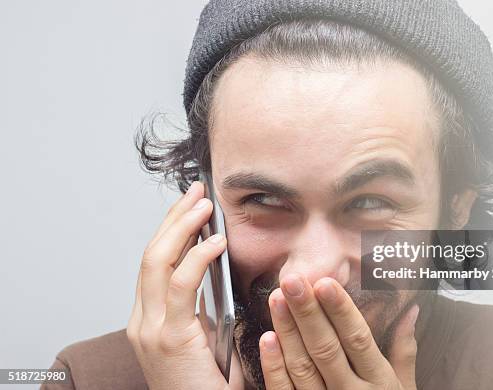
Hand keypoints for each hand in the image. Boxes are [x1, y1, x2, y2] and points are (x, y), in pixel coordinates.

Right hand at [126, 181, 244, 389]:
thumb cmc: (207, 389)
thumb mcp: (204, 344)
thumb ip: (206, 314)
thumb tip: (220, 281)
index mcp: (149, 321)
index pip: (154, 264)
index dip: (171, 230)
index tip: (190, 207)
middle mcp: (143, 322)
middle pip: (151, 255)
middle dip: (174, 218)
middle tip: (196, 192)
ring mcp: (151, 330)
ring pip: (158, 262)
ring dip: (182, 227)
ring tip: (204, 204)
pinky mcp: (170, 339)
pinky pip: (181, 287)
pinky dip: (197, 258)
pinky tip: (215, 241)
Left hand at [260, 274, 418, 389]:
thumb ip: (404, 351)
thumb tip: (411, 310)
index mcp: (379, 383)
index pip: (357, 340)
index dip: (340, 311)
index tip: (325, 283)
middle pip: (326, 349)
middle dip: (307, 312)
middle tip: (293, 280)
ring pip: (302, 366)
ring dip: (287, 331)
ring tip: (278, 299)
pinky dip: (274, 367)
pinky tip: (267, 339)